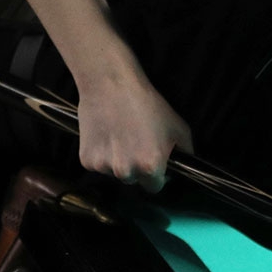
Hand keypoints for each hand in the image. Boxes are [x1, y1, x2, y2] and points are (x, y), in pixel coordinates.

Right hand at [75, 69, 191, 191]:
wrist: (111, 84)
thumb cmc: (146, 104)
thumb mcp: (178, 128)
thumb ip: (185, 153)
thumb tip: (184, 166)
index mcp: (150, 168)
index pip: (154, 187)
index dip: (156, 176)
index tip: (153, 163)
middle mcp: (126, 172)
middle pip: (133, 181)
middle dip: (136, 168)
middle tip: (135, 144)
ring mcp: (104, 167)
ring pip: (114, 173)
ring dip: (117, 162)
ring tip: (119, 136)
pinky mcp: (86, 160)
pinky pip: (97, 165)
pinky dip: (100, 155)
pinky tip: (105, 135)